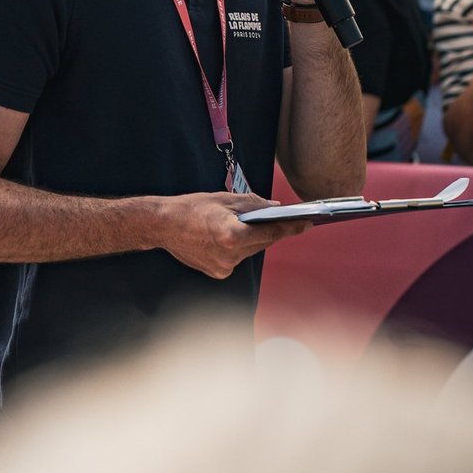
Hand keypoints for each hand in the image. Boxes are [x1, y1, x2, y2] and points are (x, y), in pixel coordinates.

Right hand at [159, 190, 310, 278]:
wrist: (163, 226)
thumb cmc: (193, 207)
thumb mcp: (225, 199)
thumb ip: (254, 204)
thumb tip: (276, 209)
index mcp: (232, 234)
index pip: (271, 231)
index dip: (292, 226)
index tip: (308, 222)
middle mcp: (230, 255)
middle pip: (263, 242)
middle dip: (274, 231)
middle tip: (293, 221)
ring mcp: (224, 267)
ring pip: (251, 251)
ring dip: (255, 239)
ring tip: (260, 226)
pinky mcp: (218, 273)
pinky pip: (238, 258)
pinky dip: (240, 247)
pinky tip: (233, 237)